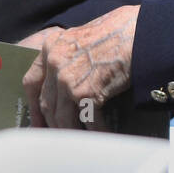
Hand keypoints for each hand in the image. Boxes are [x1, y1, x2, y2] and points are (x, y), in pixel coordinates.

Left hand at [24, 5, 137, 128]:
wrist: (142, 31)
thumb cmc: (121, 31)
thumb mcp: (85, 37)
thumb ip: (71, 57)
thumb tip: (72, 81)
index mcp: (52, 47)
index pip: (31, 81)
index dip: (33, 105)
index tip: (38, 120)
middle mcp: (55, 63)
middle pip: (47, 103)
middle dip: (53, 123)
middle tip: (60, 136)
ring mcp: (68, 79)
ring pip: (62, 117)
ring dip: (72, 132)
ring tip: (82, 141)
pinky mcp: (87, 93)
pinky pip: (87, 121)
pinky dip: (96, 131)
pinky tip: (103, 135)